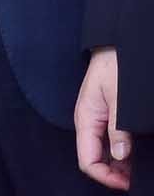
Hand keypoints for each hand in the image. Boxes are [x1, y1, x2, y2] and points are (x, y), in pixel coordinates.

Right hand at [77, 47, 133, 189]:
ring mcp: (98, 120)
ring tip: (139, 170)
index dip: (106, 177)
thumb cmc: (114, 66)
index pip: (88, 160)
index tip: (128, 183)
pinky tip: (135, 156)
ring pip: (104, 153)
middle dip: (113, 174)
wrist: (116, 45)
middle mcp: (89, 123)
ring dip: (120, 166)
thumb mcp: (118, 97)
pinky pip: (110, 143)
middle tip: (136, 180)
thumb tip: (120, 156)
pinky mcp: (107, 117)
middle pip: (95, 159)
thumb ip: (117, 127)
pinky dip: (123, 154)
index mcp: (86, 119)